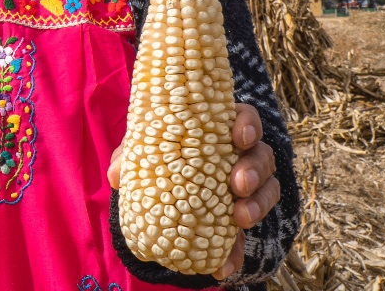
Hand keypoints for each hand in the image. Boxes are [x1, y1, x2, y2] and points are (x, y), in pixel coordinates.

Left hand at [107, 102, 280, 280]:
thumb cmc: (158, 155)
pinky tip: (223, 266)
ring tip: (241, 219)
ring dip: (258, 205)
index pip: (246, 119)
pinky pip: (248, 237)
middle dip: (255, 170)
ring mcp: (248, 190)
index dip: (248, 125)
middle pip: (263, 156)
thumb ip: (130, 156)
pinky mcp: (240, 221)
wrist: (161, 196)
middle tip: (238, 184)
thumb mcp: (143, 151)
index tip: (240, 138)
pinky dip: (236, 252)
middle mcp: (242, 157)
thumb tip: (116, 175)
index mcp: (220, 130)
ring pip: (268, 191)